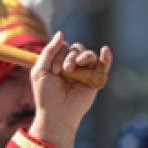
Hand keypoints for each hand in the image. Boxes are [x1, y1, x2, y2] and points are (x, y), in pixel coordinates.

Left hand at [29, 31, 112, 147]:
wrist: (57, 114)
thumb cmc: (46, 95)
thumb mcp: (40, 71)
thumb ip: (48, 51)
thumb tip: (61, 33)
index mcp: (58, 63)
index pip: (63, 47)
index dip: (59, 54)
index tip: (54, 70)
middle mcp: (72, 66)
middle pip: (76, 49)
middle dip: (69, 56)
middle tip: (64, 71)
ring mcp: (84, 72)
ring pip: (88, 55)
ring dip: (83, 57)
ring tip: (77, 66)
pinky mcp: (94, 80)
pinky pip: (103, 65)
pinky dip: (106, 57)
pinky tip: (105, 50)